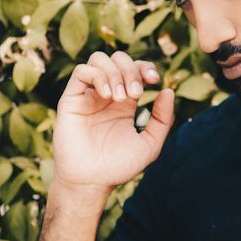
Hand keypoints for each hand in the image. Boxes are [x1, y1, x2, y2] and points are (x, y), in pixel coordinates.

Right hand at [53, 51, 175, 194]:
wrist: (92, 181)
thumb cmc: (119, 166)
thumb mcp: (150, 144)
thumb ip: (162, 119)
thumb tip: (168, 91)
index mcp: (126, 102)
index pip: (135, 69)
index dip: (145, 67)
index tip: (154, 80)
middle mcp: (106, 94)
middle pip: (118, 59)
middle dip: (131, 69)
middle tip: (135, 94)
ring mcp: (88, 95)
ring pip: (99, 59)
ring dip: (115, 73)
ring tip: (120, 97)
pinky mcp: (71, 99)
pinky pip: (82, 72)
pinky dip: (98, 77)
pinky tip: (106, 96)